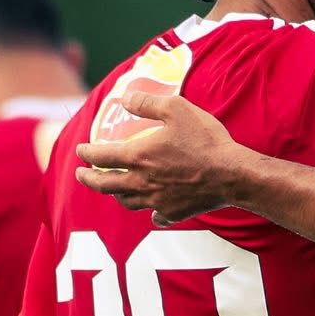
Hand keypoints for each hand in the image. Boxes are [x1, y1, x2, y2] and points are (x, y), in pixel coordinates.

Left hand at [75, 87, 246, 222]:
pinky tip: (153, 213)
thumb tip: (125, 98)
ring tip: (113, 189)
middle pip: (104, 184)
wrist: (233, 175)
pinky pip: (156, 217)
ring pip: (126, 202)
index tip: (81, 149)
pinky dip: (151, 214)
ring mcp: (157, 200)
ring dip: (115, 194)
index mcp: (138, 156)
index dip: (86, 152)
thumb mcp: (177, 109)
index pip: (100, 156)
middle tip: (81, 174)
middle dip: (88, 178)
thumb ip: (147, 103)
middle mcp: (141, 182)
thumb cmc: (206, 140)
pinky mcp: (175, 213)